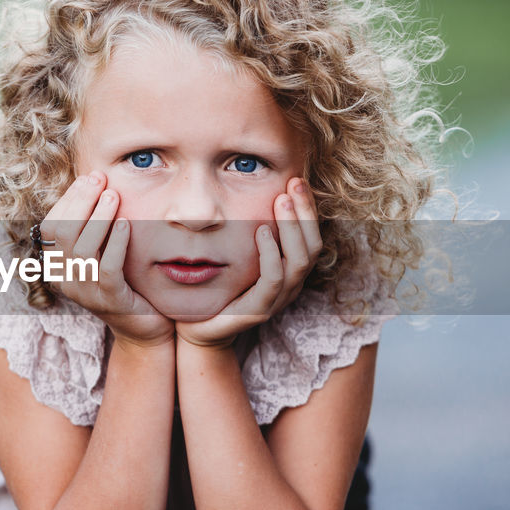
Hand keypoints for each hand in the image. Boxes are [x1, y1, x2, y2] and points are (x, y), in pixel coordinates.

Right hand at [39, 170, 175, 347]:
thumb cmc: (126, 282)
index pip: (51, 226)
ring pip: (83, 250)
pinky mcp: (110, 302)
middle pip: (63, 234)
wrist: (146, 327)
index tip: (90, 177)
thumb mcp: (104, 252)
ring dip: (98, 219)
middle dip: (81, 202)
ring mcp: (86, 293)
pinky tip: (125, 225)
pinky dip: (115, 244)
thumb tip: (95, 182)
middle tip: (101, 181)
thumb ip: (94, 226)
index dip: (69, 200)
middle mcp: (66, 280)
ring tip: (114, 197)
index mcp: (59, 265)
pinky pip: (107, 269)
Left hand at [176, 177, 321, 347]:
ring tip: (281, 202)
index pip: (310, 237)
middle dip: (306, 212)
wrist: (196, 328)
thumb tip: (252, 190)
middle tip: (294, 184)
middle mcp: (289, 285)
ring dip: (292, 228)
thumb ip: (249, 229)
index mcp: (288, 270)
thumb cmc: (217, 287)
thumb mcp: (237, 253)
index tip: (297, 180)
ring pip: (299, 262)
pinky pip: (273, 280)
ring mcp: (276, 300)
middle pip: (312, 246)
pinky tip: (262, 232)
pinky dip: (271, 254)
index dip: (308, 209)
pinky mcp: (257, 311)